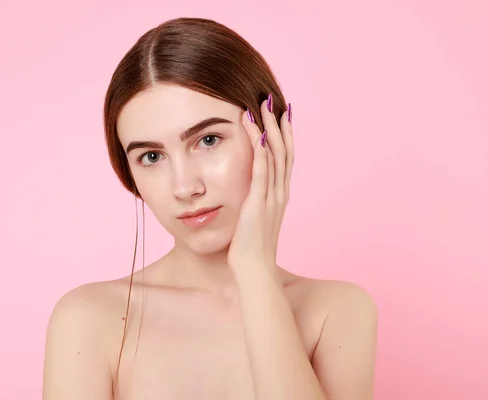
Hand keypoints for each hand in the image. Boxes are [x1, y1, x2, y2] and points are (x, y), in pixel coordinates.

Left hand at [227, 95, 293, 274]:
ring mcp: (272, 197)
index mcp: (280, 194)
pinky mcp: (259, 203)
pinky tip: (256, 133)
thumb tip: (247, 192)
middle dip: (277, 123)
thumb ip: (255, 201)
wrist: (254, 270)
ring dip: (267, 129)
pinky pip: (261, 172)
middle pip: (283, 150)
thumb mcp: (255, 218)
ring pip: (273, 156)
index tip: (280, 112)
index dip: (283, 133)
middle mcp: (280, 192)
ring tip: (260, 107)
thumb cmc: (251, 247)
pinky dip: (259, 151)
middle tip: (271, 100)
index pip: (285, 157)